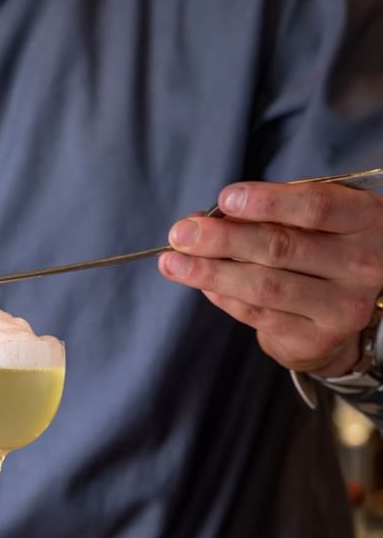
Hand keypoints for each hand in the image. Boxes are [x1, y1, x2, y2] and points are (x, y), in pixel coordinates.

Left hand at [158, 180, 382, 376]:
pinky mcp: (316, 337)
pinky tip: (201, 284)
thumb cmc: (323, 248)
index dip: (267, 202)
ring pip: (264, 286)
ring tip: (173, 262)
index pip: (316, 207)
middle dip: (223, 239)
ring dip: (211, 273)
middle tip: (180, 234)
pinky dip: (224, 297)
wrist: (344, 309)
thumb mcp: (313, 221)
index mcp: (365, 221)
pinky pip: (258, 314)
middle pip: (281, 248)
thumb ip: (270, 214)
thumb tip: (204, 219)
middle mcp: (362, 264)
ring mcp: (343, 306)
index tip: (224, 200)